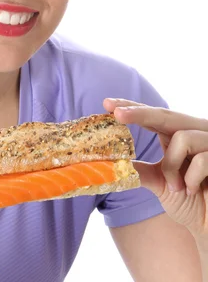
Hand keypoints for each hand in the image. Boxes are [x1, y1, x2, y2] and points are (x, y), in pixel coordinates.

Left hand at [103, 98, 207, 242]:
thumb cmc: (190, 202)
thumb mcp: (160, 183)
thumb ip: (140, 171)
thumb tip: (109, 164)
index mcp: (177, 134)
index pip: (152, 116)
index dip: (131, 108)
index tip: (107, 104)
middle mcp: (194, 131)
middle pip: (165, 114)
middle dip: (139, 113)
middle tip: (117, 114)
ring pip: (182, 138)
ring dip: (173, 166)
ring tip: (178, 186)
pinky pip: (201, 159)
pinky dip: (192, 178)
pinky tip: (195, 190)